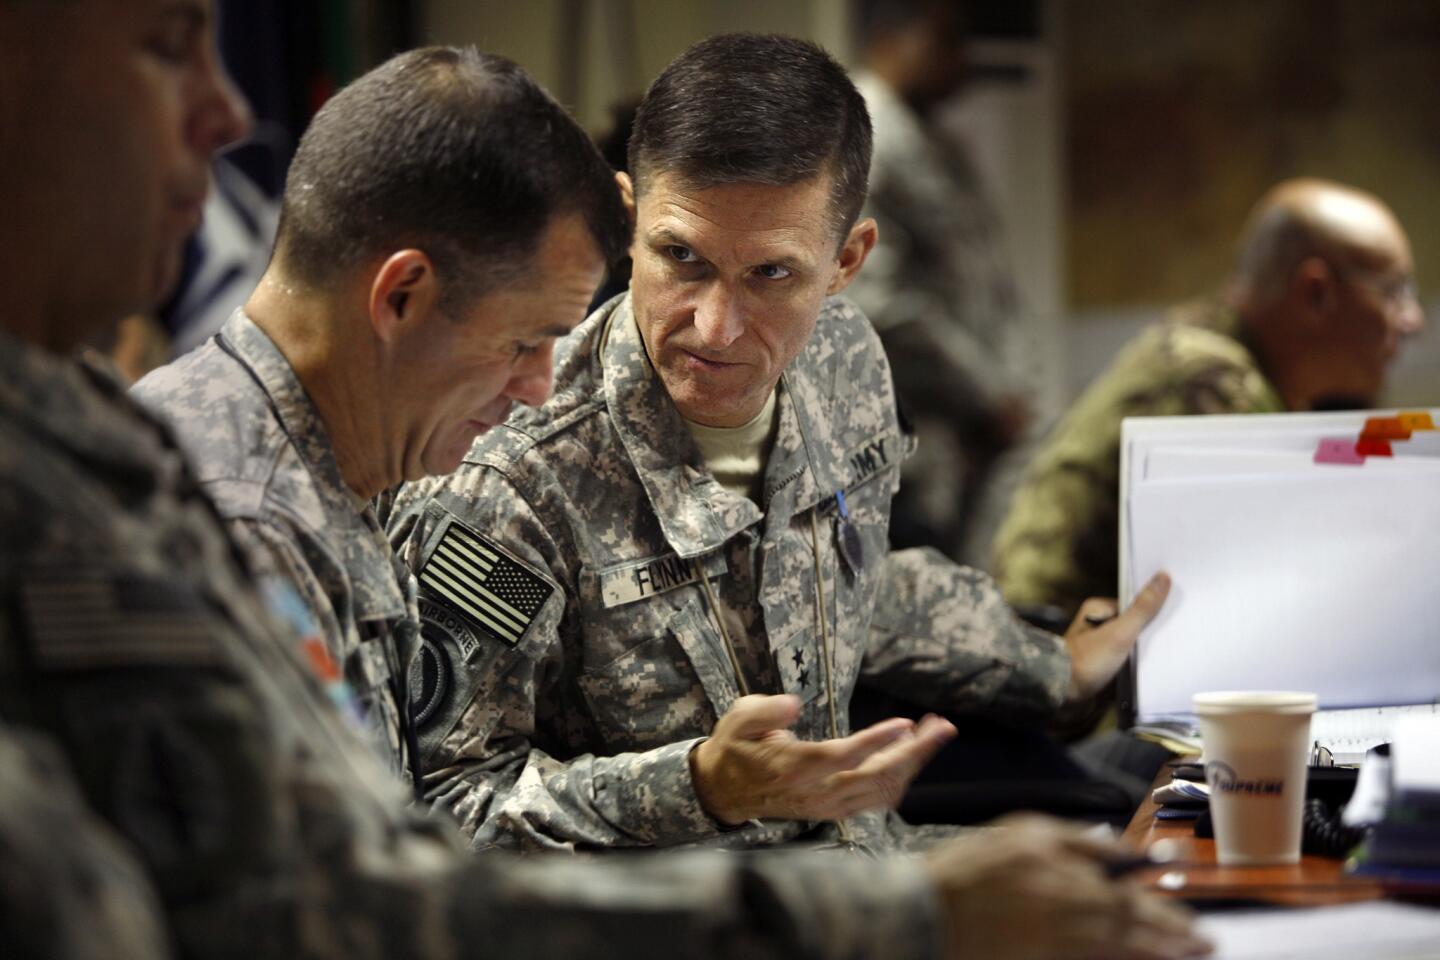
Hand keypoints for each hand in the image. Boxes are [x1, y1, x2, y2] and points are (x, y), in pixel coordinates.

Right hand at [688, 694, 955, 824]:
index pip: (842, 757)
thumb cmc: (735, 747)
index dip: (876, 743)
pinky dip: (900, 777)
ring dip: (914, 763)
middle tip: (941, 725)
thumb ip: (764, 711)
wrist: (724, 791)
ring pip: (882, 790)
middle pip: (875, 776)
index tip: (905, 724)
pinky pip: (877, 798)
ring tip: (935, 731)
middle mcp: (815, 792)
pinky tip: (911, 752)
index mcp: (792, 768)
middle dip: (914, 752)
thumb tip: (793, 704)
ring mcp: (828, 805)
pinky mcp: (834, 809)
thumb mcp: (738, 719)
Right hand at [925, 815, 1211, 959]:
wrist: (928, 911)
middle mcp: (1063, 901)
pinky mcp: (1047, 959)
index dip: (1159, 885)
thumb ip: (1073, 838)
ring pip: (1119, 945)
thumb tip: (1121, 849)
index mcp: (1059, 862)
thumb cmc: (971, 866)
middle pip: (1130, 916)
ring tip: (1187, 953)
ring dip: (1157, 950)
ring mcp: (1057, 938)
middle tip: (1203, 939)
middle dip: (1171, 929)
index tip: (1187, 893)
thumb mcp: (1021, 831)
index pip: (1122, 877)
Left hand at [1063, 571, 1170, 702]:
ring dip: (1145, 652)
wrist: (1062, 694)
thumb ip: (1142, 608)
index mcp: (1098, 609)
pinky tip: (1151, 670)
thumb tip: (1162, 578)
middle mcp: (1097, 625)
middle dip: (1151, 632)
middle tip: (1175, 637)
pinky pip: (1126, 662)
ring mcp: (1100, 645)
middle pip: (1134, 625)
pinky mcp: (1102, 665)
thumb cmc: (1087, 660)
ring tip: (1165, 656)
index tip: (1177, 613)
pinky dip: (1137, 665)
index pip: (1135, 604)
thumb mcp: (1120, 632)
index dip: (1155, 609)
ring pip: (1131, 645)